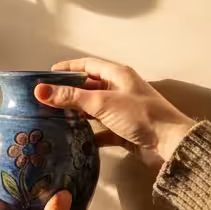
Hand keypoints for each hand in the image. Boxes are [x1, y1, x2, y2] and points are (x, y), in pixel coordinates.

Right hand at [36, 57, 195, 168]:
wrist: (170, 145)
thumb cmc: (140, 116)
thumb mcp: (102, 103)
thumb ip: (71, 97)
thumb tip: (40, 90)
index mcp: (118, 75)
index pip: (88, 65)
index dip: (67, 68)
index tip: (47, 75)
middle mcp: (120, 89)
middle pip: (89, 87)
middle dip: (69, 93)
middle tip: (46, 100)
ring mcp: (122, 111)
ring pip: (94, 109)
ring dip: (77, 113)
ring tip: (54, 119)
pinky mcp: (124, 130)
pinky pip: (102, 130)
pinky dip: (89, 134)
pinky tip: (75, 139)